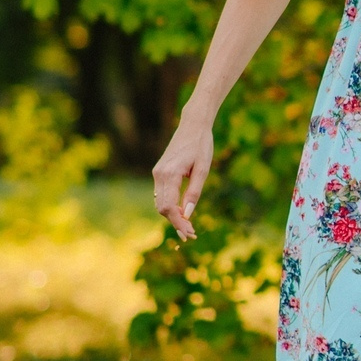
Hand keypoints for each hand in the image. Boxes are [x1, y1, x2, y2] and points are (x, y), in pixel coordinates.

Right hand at [153, 117, 215, 241]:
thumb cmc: (201, 145)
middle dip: (175, 223)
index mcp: (169, 174)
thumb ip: (194, 192)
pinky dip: (170, 206)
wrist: (193, 125)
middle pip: (162, 207)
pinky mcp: (160, 172)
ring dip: (172, 216)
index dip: (177, 223)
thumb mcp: (203, 169)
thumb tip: (188, 214)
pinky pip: (162, 194)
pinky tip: (182, 213)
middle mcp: (159, 175)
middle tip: (191, 235)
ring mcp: (157, 173)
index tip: (188, 234)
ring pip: (160, 202)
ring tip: (189, 227)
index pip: (168, 207)